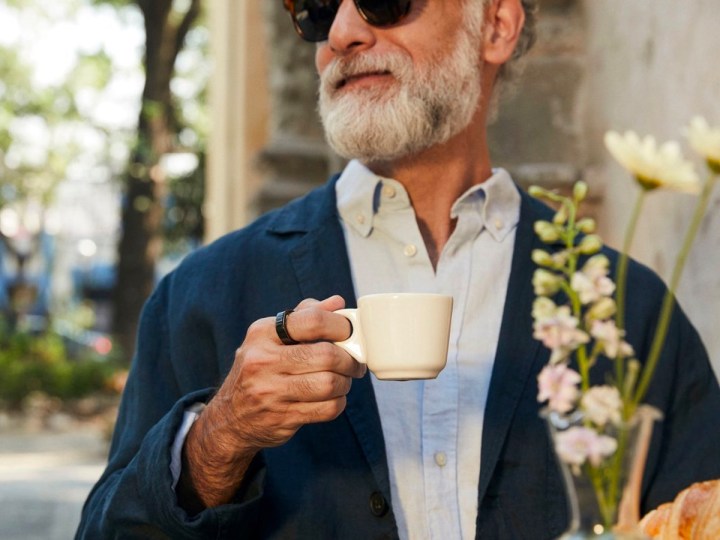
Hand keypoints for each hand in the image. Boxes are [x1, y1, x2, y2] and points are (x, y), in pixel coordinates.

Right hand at [179, 295, 362, 509]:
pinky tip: (332, 397)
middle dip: (349, 359)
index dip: (341, 325)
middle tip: (354, 362)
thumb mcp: (271, 336)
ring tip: (343, 380)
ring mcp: (270, 392)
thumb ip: (304, 316)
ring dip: (345, 382)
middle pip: (327, 355)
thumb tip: (338, 302)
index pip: (312, 321)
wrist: (230, 417)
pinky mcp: (282, 418)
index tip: (350, 333)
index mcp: (263, 333)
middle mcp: (263, 361)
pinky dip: (338, 402)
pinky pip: (328, 409)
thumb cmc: (259, 369)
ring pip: (330, 384)